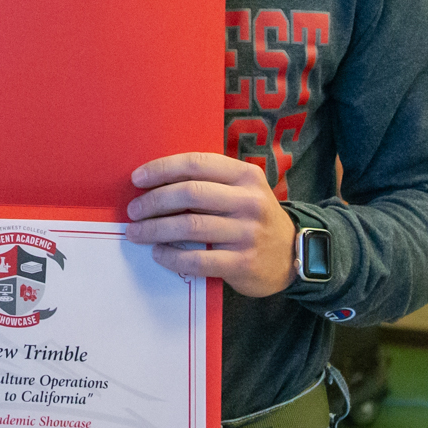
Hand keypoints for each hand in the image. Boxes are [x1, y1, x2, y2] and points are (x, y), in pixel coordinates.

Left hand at [123, 153, 295, 297]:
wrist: (293, 254)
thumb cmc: (252, 217)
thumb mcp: (242, 190)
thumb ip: (208, 181)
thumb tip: (154, 182)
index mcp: (245, 175)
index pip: (195, 164)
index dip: (161, 169)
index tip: (137, 179)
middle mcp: (249, 201)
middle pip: (189, 194)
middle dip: (153, 201)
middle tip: (134, 211)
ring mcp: (247, 233)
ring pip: (189, 226)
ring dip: (155, 229)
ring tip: (136, 232)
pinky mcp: (244, 263)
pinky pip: (198, 260)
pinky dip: (172, 257)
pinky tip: (158, 254)